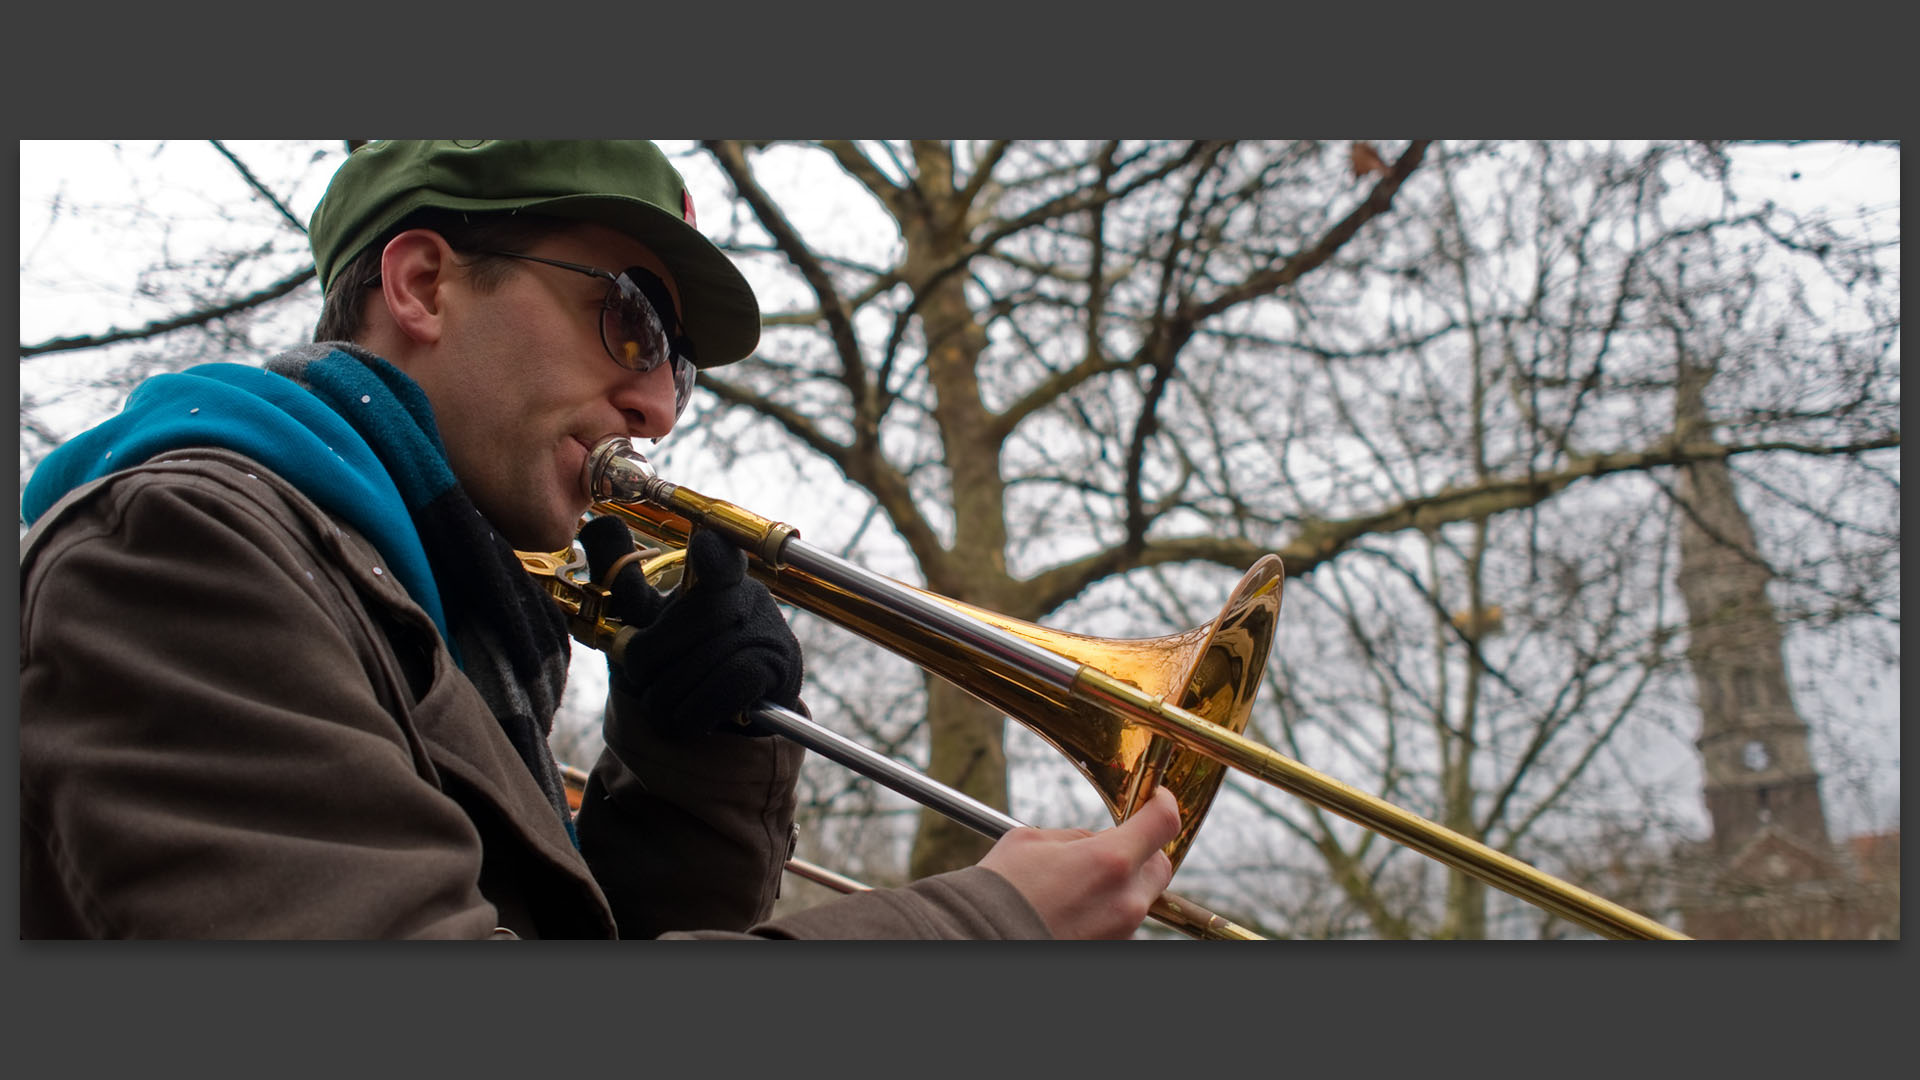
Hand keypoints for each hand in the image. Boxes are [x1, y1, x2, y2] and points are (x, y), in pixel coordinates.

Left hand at [577, 515, 802, 737]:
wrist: (712, 723)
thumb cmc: (673, 665)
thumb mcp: (642, 623)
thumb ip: (622, 580)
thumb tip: (599, 523)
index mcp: (713, 574)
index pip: (718, 553)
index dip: (712, 551)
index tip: (703, 545)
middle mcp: (746, 593)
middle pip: (690, 618)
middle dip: (648, 659)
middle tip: (640, 678)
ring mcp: (767, 628)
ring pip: (704, 658)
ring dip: (668, 694)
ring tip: (662, 705)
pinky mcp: (779, 667)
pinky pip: (727, 686)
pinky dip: (695, 710)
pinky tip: (688, 718)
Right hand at [978, 787, 1180, 938]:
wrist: (980, 937)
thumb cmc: (1001, 890)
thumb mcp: (1033, 841)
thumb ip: (1078, 836)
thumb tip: (1097, 841)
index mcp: (1110, 861)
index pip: (1163, 822)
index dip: (1163, 804)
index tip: (1157, 798)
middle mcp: (1126, 900)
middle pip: (1160, 865)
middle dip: (1142, 852)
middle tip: (1113, 848)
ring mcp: (1122, 931)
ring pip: (1138, 898)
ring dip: (1119, 886)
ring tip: (1077, 887)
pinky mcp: (1112, 950)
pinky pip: (1121, 923)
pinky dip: (1106, 912)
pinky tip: (1074, 910)